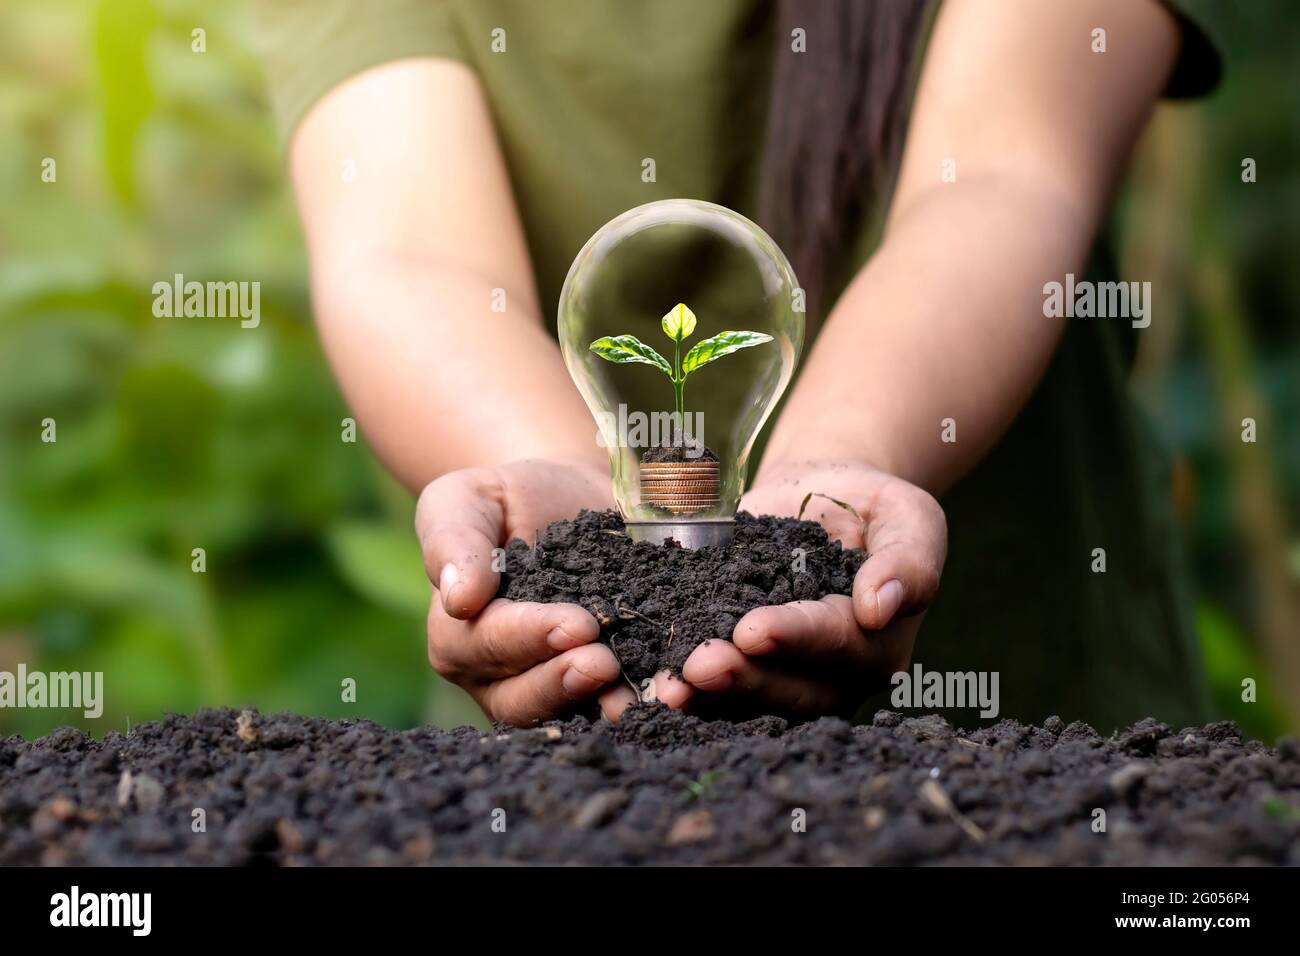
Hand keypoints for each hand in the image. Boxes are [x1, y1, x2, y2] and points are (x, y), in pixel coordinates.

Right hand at [417, 459, 629, 725]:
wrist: (568, 498)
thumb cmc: (506, 499)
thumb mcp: (465, 500)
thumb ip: (452, 541)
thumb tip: (458, 598)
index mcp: (460, 637)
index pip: (489, 645)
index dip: (530, 637)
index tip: (575, 623)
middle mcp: (501, 677)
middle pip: (525, 697)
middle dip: (565, 682)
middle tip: (605, 663)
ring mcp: (554, 687)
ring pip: (574, 712)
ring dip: (611, 707)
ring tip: (646, 694)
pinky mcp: (604, 685)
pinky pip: (620, 701)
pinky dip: (649, 698)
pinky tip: (677, 690)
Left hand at [655, 461, 946, 718]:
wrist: (821, 496)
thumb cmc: (871, 504)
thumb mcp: (906, 515)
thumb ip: (907, 561)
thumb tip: (878, 608)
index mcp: (880, 643)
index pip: (838, 644)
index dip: (796, 637)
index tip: (753, 629)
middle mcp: (837, 676)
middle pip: (794, 688)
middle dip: (745, 678)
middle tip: (699, 666)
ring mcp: (791, 680)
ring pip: (754, 701)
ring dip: (710, 697)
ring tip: (671, 686)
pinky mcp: (749, 670)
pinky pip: (721, 690)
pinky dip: (689, 689)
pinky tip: (654, 683)